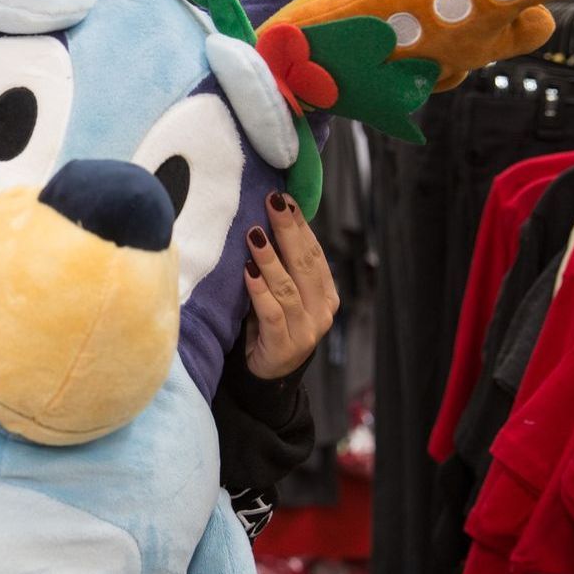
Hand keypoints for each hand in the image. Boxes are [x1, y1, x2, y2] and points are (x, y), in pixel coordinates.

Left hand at [242, 192, 338, 379]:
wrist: (266, 374)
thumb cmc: (269, 325)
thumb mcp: (281, 293)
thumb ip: (282, 266)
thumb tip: (266, 221)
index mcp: (325, 293)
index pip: (314, 253)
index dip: (300, 225)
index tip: (285, 199)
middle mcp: (321, 310)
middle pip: (305, 264)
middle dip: (288, 231)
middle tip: (273, 202)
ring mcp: (306, 330)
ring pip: (288, 288)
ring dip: (270, 259)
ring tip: (254, 234)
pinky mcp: (285, 346)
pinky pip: (273, 313)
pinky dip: (260, 291)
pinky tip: (248, 271)